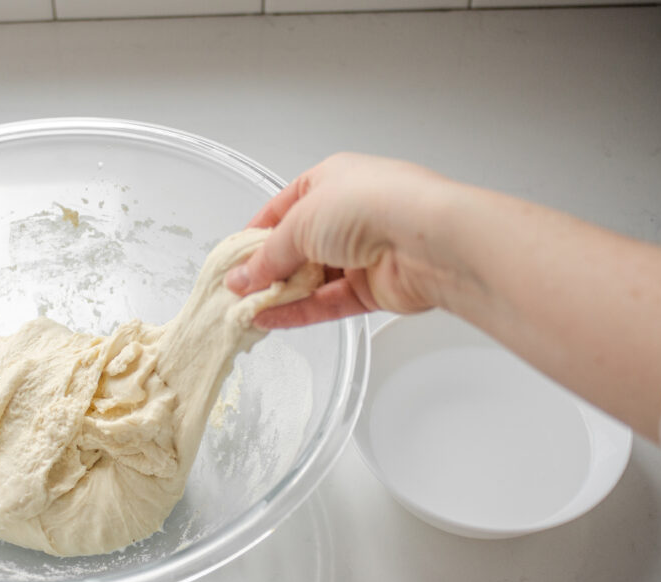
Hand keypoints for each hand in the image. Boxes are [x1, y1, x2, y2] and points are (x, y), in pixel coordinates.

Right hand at [225, 153, 453, 327]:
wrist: (428, 240)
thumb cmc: (370, 206)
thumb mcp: (300, 223)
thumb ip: (267, 256)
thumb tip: (241, 278)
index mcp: (331, 181)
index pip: (283, 208)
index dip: (256, 234)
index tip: (233, 259)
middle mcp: (348, 214)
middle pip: (297, 247)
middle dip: (266, 270)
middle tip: (236, 290)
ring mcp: (363, 252)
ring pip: (312, 279)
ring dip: (280, 294)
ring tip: (246, 310)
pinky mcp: (374, 288)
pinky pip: (328, 302)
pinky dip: (299, 311)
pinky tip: (271, 320)